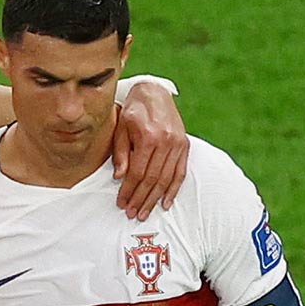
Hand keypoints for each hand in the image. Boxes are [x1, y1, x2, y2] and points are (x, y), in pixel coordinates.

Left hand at [112, 83, 187, 219]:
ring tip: (144, 212)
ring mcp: (178, 144)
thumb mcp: (121, 127)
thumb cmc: (133, 110)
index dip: (128, 190)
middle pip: (152, 179)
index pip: (137, 172)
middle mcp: (166, 141)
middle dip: (141, 199)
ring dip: (154, 199)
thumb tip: (120, 177)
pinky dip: (173, 190)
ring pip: (166, 179)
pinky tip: (165, 203)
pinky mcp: (185, 146)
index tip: (121, 202)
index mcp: (148, 136)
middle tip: (132, 213)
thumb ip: (120, 152)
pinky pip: (180, 173)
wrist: (154, 92)